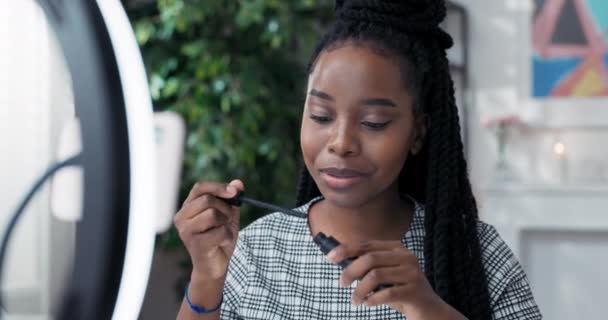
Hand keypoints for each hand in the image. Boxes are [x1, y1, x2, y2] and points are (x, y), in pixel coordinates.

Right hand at [174, 179, 243, 280]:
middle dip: (225, 208)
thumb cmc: (219, 238)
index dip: (218, 187)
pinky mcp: (195, 244)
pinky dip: (227, 237)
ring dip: (225, 223)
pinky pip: (220, 232)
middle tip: (227, 220)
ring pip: (213, 214)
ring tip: (222, 232)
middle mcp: (182, 217)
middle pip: (207, 200)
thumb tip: (238, 183)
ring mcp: (186, 231)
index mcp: (188, 207)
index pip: (200, 187)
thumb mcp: (228, 215)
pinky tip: (221, 244)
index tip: (234, 192)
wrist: (215, 265)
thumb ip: (231, 199)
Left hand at [327, 240, 460, 318]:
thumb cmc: (401, 292)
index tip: (330, 258)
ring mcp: (412, 273)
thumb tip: (339, 259)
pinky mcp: (415, 291)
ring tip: (355, 300)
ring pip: (375, 276)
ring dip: (359, 290)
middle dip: (350, 271)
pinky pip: (386, 293)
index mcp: (397, 249)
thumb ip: (368, 266)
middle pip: (370, 258)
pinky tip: (368, 304)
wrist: (430, 312)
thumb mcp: (385, 276)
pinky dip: (372, 299)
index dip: (346, 249)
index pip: (367, 244)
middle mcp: (406, 257)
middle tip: (341, 284)